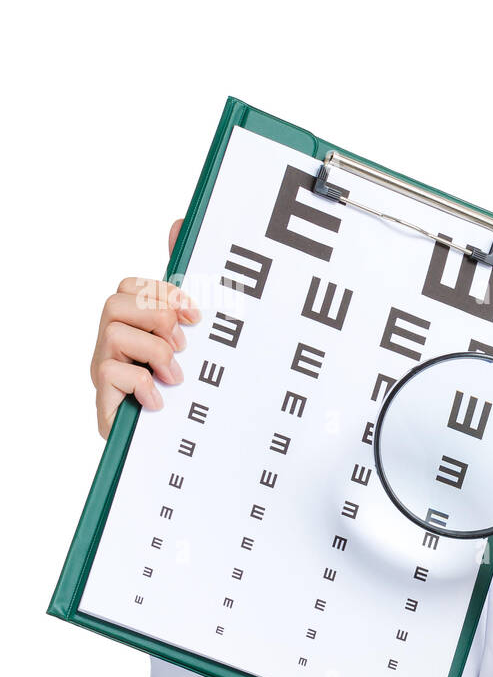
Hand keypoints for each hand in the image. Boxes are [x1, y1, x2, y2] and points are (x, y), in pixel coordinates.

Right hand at [91, 218, 200, 437]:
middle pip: (115, 302)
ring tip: (175, 376)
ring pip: (114, 332)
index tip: (195, 315)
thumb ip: (190, 292)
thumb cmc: (191, 394)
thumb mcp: (202, 342)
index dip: (161, 292)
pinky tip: (160, 400)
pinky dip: (143, 384)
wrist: (178, 453)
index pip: (130, 287)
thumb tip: (178, 222)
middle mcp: (113, 345)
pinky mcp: (105, 401)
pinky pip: (112, 373)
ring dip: (154, 351)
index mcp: (136, 327)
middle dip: (157, 317)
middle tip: (183, 346)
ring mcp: (105, 372)